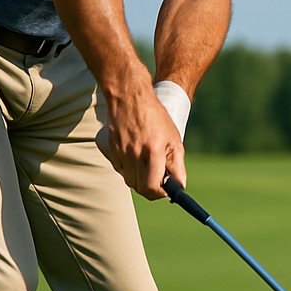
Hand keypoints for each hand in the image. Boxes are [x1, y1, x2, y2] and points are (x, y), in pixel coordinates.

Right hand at [96, 83, 188, 198]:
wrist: (129, 97)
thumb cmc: (156, 117)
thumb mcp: (173, 140)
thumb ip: (177, 165)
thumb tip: (179, 187)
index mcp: (152, 151)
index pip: (151, 187)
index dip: (160, 193)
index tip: (166, 189)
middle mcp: (134, 154)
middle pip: (140, 188)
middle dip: (151, 188)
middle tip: (160, 178)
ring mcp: (120, 152)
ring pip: (129, 180)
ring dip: (140, 178)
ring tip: (148, 163)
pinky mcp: (111, 150)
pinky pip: (121, 170)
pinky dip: (130, 169)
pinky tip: (136, 156)